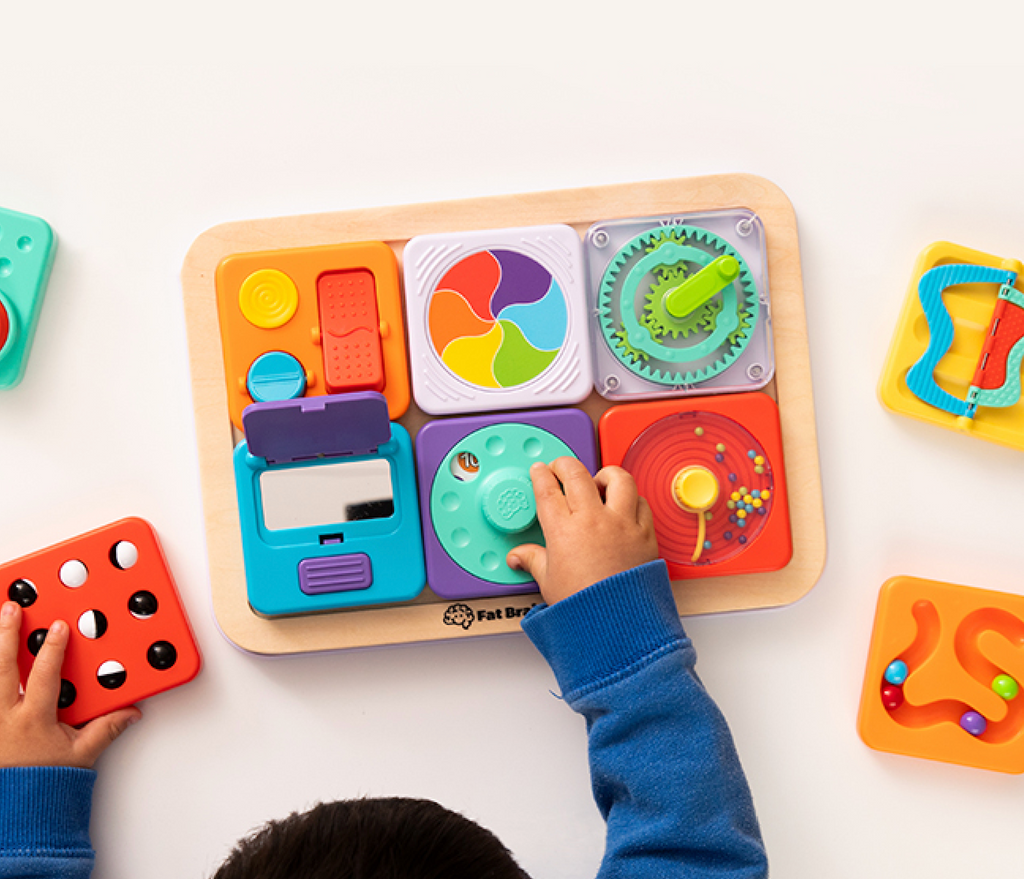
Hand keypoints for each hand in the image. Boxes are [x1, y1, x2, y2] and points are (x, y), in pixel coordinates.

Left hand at [0, 601, 140, 768]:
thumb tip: (131, 711)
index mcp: (34, 720)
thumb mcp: (80, 756)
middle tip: (13, 608)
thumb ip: (105, 730)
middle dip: (8, 635)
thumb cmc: (44, 784)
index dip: (53, 649)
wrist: (16, 811)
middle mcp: (5, 717)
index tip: (59, 626)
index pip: (45, 676)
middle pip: (3, 668)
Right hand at [507, 458, 658, 604]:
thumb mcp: (549, 582)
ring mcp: (621, 524)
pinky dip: (633, 500)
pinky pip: (642, 503)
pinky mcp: (645, 533)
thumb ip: (533, 561)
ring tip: (598, 480)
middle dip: (564, 464)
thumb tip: (519, 557)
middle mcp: (592, 520)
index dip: (541, 474)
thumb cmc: (584, 607)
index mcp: (563, 530)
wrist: (618, 625)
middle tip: (561, 467)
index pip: (547, 489)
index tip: (540, 471)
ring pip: (618, 478)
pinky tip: (625, 506)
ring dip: (605, 475)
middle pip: (576, 473)